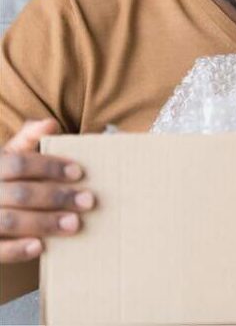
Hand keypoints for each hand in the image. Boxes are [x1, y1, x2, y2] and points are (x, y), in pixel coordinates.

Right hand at [0, 119, 94, 262]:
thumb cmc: (1, 179)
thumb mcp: (7, 156)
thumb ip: (28, 139)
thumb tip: (50, 123)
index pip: (19, 163)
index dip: (49, 166)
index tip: (79, 172)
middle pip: (21, 194)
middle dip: (57, 197)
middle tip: (88, 201)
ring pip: (9, 221)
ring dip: (44, 223)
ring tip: (74, 224)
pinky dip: (16, 250)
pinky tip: (40, 247)